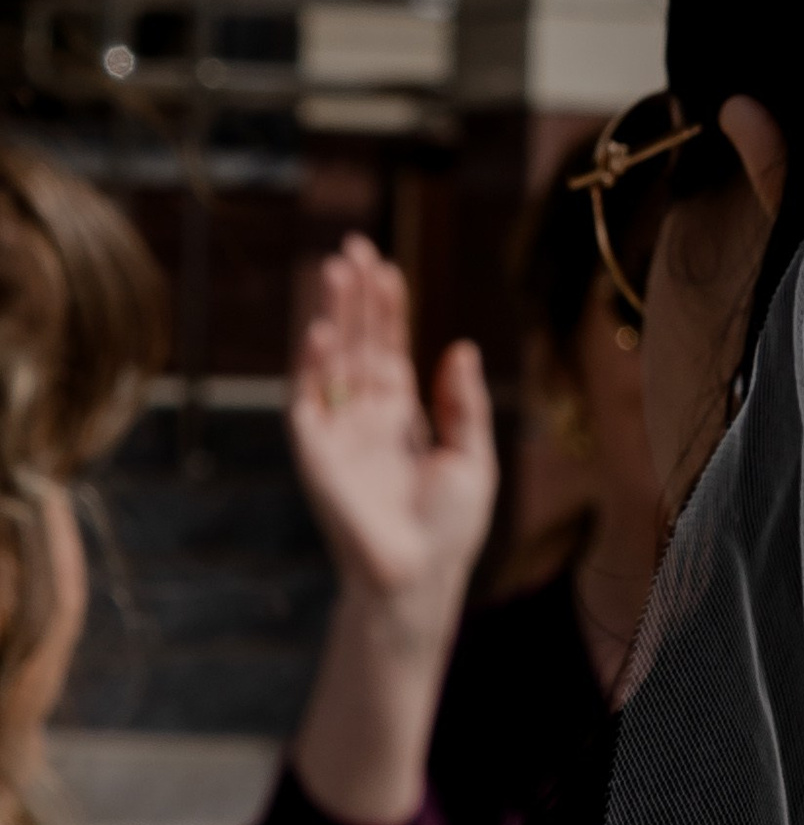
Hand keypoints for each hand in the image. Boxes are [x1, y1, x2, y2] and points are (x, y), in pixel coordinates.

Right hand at [287, 238, 495, 824]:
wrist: (422, 576)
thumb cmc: (452, 527)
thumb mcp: (473, 455)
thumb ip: (464, 402)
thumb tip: (459, 346)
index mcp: (402, 418)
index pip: (390, 350)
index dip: (388, 309)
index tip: (387, 266)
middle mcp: (365, 419)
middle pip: (358, 344)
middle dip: (355, 298)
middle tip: (352, 247)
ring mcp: (338, 434)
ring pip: (331, 362)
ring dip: (331, 317)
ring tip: (335, 271)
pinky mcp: (317, 456)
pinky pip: (308, 404)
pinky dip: (311, 369)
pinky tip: (320, 332)